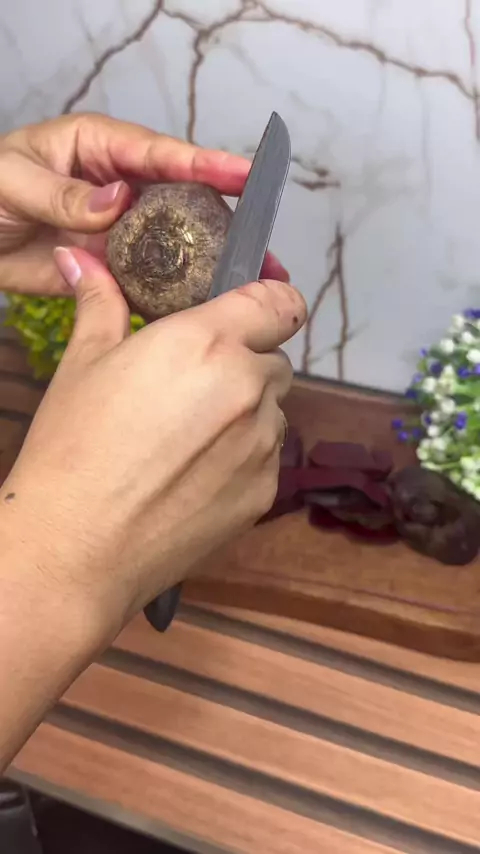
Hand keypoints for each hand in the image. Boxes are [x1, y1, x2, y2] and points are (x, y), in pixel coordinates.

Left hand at [0, 113, 288, 295]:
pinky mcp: (113, 268)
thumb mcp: (15, 179)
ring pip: (177, 247)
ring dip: (214, 266)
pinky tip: (207, 309)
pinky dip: (178, 295)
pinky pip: (151, 282)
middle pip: (187, 204)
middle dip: (230, 225)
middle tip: (265, 252)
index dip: (208, 165)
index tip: (248, 175)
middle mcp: (123, 189)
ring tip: (253, 286)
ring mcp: (122, 232)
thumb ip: (65, 193)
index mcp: (103, 150)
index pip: (163, 155)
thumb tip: (117, 198)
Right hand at [1, 248, 305, 634]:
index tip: (254, 310)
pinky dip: (244, 457)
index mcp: (208, 343)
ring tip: (188, 438)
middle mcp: (248, 388)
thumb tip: (79, 258)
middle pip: (275, 359)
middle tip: (195, 385)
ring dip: (247, 411)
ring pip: (273, 410)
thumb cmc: (72, 449)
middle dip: (245, 363)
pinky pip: (267, 457)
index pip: (281, 302)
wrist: (76, 547)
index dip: (273, 300)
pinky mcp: (264, 493)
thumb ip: (99, 302)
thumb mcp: (83, 364)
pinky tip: (194, 475)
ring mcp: (262, 445)